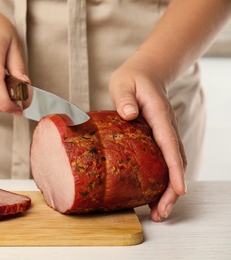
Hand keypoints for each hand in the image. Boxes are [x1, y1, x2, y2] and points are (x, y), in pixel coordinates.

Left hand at [109, 53, 186, 221]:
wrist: (145, 73)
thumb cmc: (132, 79)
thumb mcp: (123, 84)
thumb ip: (125, 98)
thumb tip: (130, 114)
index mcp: (159, 115)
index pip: (170, 145)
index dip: (175, 169)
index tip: (179, 190)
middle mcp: (166, 127)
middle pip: (176, 162)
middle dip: (173, 189)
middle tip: (162, 213)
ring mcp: (165, 133)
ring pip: (172, 164)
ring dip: (169, 189)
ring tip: (159, 212)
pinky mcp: (159, 138)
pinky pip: (165, 161)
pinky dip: (163, 179)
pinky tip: (154, 194)